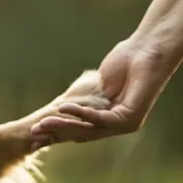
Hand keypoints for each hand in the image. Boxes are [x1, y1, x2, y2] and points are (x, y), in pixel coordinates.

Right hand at [31, 39, 176, 143]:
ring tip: (42, 124)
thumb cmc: (126, 61)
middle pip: (82, 133)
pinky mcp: (131, 118)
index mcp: (112, 119)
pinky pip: (100, 118)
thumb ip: (84, 98)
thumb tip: (62, 107)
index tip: (36, 131)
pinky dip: (80, 113)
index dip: (59, 131)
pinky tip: (63, 108)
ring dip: (64, 125)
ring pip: (89, 129)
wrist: (149, 49)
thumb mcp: (98, 83)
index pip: (81, 129)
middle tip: (33, 133)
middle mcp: (119, 126)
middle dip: (57, 133)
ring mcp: (127, 124)